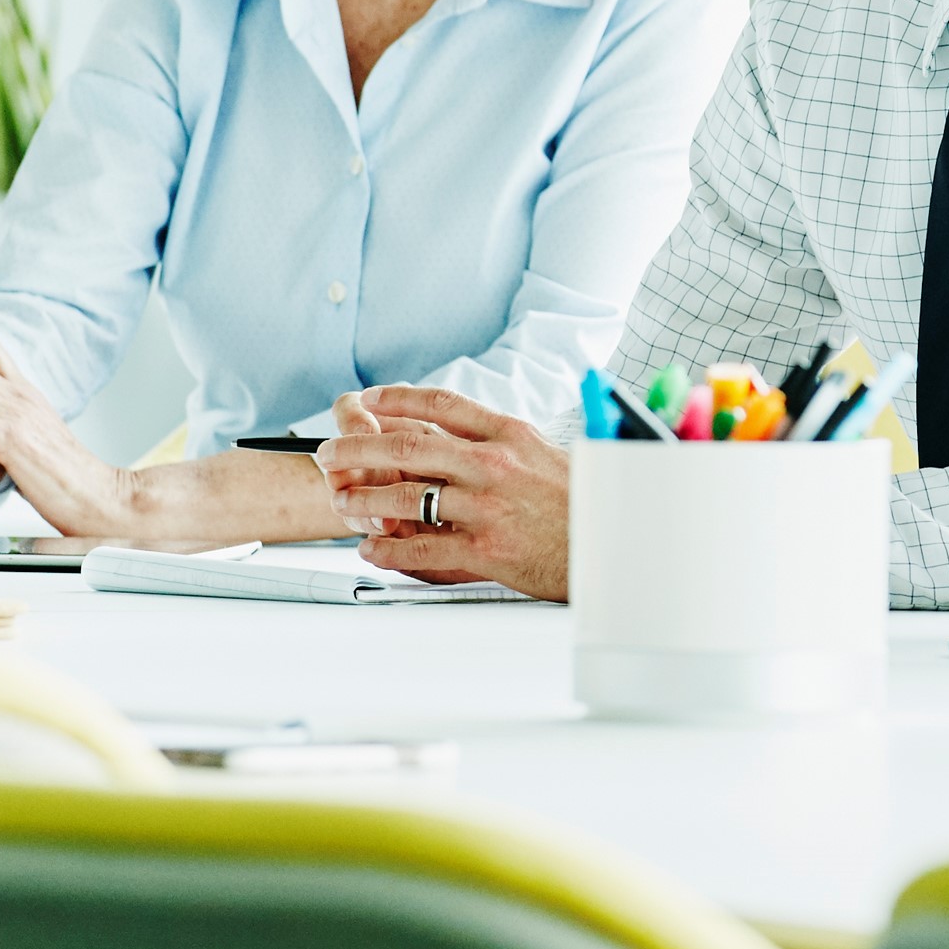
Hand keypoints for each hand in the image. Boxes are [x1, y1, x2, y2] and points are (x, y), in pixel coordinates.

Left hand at [321, 386, 572, 601]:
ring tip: (342, 502)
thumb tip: (463, 438)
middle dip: (359, 447)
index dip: (396, 399)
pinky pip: (422, 547)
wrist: (618, 543)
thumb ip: (505, 444)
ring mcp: (488, 507)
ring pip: (407, 495)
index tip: (368, 399)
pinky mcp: (486, 549)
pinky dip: (389, 548)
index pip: (441, 405)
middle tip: (331, 451)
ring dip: (364, 498)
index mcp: (510, 434)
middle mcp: (495, 464)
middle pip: (408, 445)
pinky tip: (371, 547)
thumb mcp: (548, 454)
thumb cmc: (586, 501)